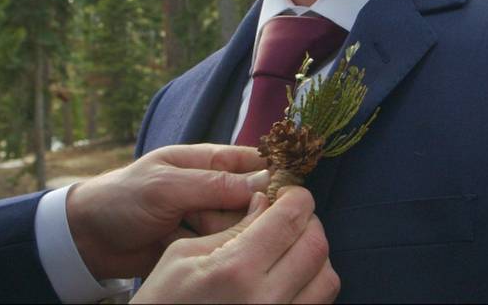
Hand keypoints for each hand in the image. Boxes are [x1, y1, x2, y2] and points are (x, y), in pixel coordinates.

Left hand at [66, 143, 269, 279]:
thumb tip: (267, 182)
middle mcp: (217, 186)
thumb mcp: (167, 187)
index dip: (276, 174)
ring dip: (228, 233)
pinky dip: (218, 250)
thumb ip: (215, 184)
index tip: (286, 193)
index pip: (258, 161)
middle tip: (218, 219)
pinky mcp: (203, 243)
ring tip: (195, 233)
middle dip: (247, 212)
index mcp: (211, 159)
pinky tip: (199, 250)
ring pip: (243, 224)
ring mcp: (210, 216)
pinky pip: (225, 246)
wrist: (86, 239)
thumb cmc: (123, 199)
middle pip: (256, 197)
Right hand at [131, 187, 339, 303]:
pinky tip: (289, 277)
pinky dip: (312, 284)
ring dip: (315, 256)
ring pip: (327, 278)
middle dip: (308, 222)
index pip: (291, 219)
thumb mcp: (182, 256)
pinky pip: (318, 304)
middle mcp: (266, 299)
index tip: (289, 194)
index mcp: (236, 269)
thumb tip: (265, 203)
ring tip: (290, 250)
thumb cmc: (161, 302)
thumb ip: (231, 227)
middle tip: (288, 218)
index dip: (297, 197)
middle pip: (316, 245)